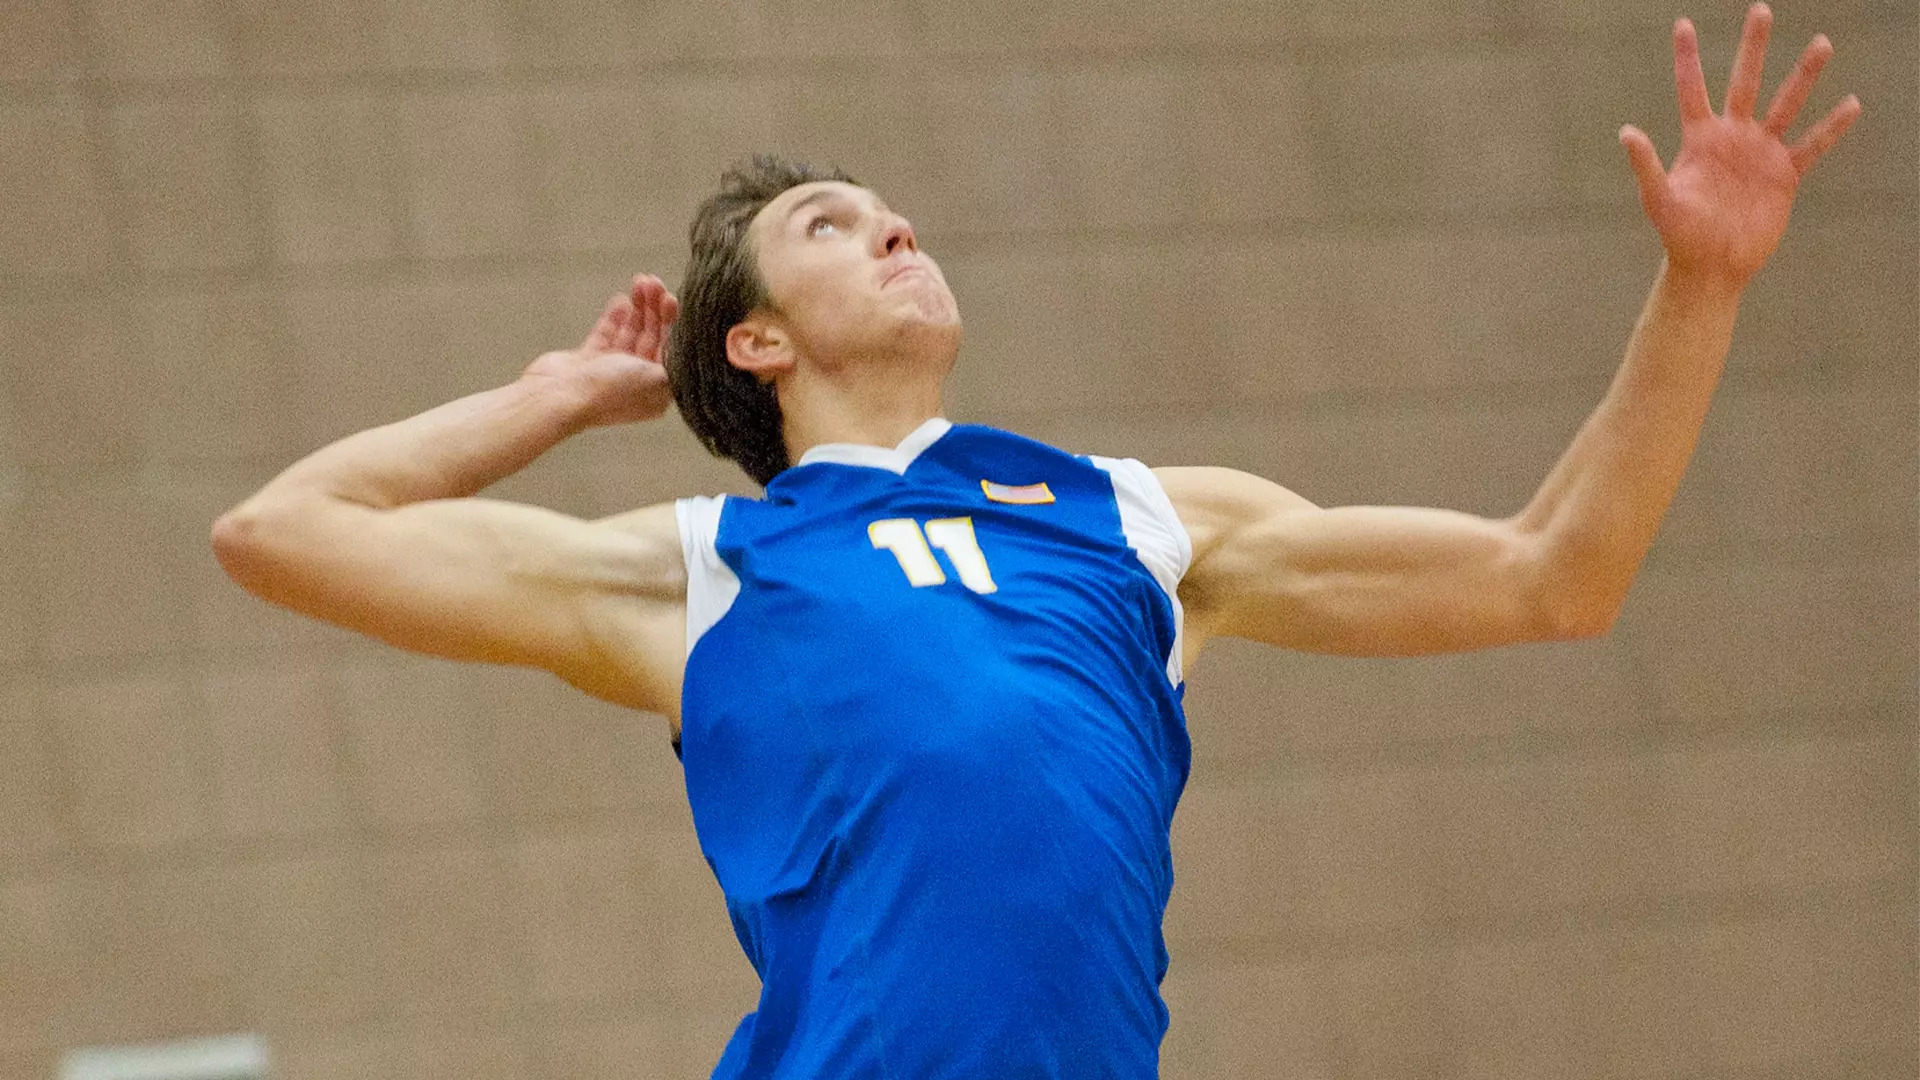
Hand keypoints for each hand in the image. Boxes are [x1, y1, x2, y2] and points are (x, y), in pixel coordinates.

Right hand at [524, 274, 679, 426]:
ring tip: (640, 281)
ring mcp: (611, 370)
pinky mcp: (588, 360)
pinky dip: (615, 317)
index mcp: (656, 390)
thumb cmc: (611, 391)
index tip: (670, 298)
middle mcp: (636, 381)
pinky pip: (607, 333)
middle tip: (654, 282)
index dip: (672, 322)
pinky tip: (621, 299)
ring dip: (637, 307)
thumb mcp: (658, 378)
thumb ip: (678, 361)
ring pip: (630, 332)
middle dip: (654, 309)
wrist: (560, 396)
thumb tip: (694, 347)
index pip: (671, 349)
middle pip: (652, 338)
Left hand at [1619, 4, 1860, 292]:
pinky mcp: (1784, 175)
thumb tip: (1626, 132)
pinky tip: (1851, 103)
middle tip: (1760, 9)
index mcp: (1700, 138)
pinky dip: (1831, 127)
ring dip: (1803, 76)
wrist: (1711, 266)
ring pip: (1786, 104)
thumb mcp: (1659, 198)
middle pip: (1745, 82)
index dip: (1687, 58)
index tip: (1682, 23)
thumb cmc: (1679, 234)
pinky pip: (1812, 145)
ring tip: (1822, 42)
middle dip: (1753, 47)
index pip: (1692, 88)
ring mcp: (1760, 153)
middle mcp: (1733, 137)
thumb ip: (1646, 164)